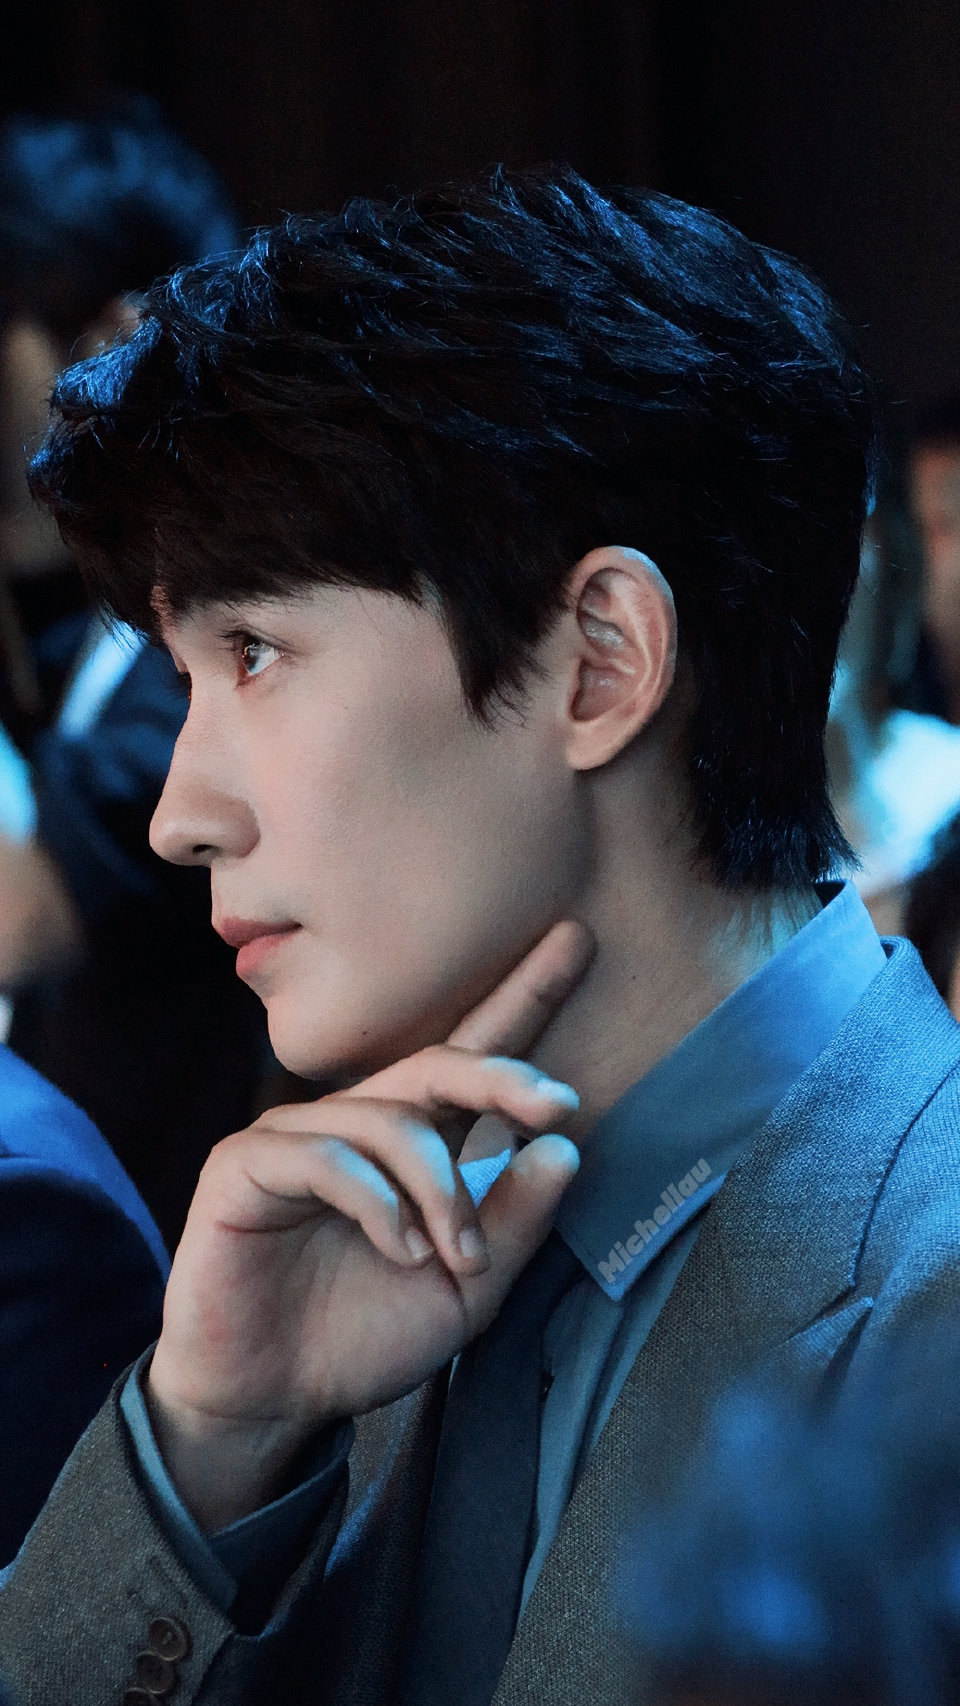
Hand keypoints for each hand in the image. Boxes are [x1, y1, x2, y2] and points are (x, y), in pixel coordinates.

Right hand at [148, 921, 592, 1527]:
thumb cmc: (362, 1336)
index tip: (579, 939)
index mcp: (414, 1143)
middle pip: (436, 1064)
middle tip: (557, 1102)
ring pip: (389, 1120)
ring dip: (441, 1189)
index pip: (472, 1056)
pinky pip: (322, 1155)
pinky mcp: (244, 1165)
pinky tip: (398, 1248)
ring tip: (459, 1255)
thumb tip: (566, 1146)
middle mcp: (358, 1122)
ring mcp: (298, 1136)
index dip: (523, 998)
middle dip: (501, 1075)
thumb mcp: (465, 1290)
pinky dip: (374, 1201)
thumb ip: (513, 1224)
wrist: (269, 1401)